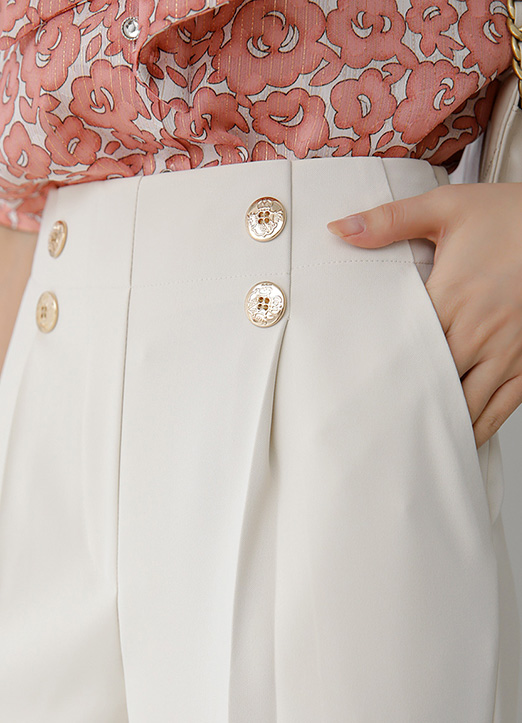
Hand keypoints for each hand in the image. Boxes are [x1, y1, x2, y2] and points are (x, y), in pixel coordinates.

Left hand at [326, 181, 521, 448]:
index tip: (355, 391)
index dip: (380, 371)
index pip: (406, 345)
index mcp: (452, 295)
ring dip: (441, 423)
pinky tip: (461, 440)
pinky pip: (505, 404)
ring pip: (468, 402)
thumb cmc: (509, 215)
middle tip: (374, 428)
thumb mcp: (446, 207)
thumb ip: (390, 220)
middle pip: (433, 381)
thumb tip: (339, 228)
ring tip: (409, 443)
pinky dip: (481, 425)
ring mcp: (508, 349)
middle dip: (405, 404)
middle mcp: (479, 329)